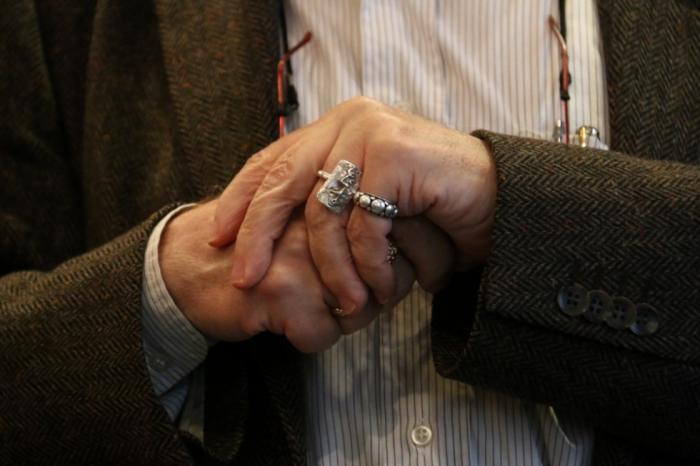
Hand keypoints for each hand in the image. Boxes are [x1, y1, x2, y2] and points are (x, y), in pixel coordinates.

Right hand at [158, 201, 420, 351]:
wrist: (187, 264)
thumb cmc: (254, 244)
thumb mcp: (305, 215)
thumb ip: (350, 217)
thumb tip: (410, 243)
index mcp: (331, 192)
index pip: (405, 223)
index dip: (421, 253)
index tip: (422, 270)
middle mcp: (321, 217)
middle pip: (390, 269)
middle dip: (385, 292)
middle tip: (364, 296)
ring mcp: (302, 253)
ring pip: (363, 306)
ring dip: (348, 318)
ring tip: (323, 307)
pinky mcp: (282, 291)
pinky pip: (325, 334)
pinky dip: (311, 337)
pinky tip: (290, 321)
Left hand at [210, 97, 496, 311]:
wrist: (499, 199)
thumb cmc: (432, 207)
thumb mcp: (368, 201)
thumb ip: (327, 198)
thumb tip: (266, 232)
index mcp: (336, 126)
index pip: (273, 159)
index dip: (241, 200)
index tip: (218, 238)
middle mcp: (349, 121)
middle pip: (283, 180)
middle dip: (257, 235)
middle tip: (244, 279)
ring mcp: (371, 133)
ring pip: (323, 212)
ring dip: (332, 269)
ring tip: (346, 304)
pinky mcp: (393, 155)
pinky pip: (362, 224)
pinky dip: (368, 264)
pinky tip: (378, 286)